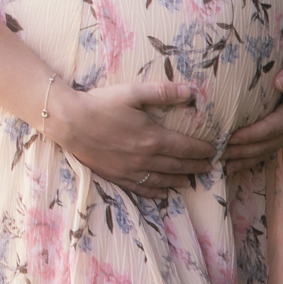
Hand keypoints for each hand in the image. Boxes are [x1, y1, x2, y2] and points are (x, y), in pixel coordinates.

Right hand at [53, 82, 215, 200]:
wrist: (68, 122)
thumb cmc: (100, 104)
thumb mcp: (132, 93)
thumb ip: (162, 92)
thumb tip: (190, 91)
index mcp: (153, 138)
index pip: (186, 148)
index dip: (202, 150)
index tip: (213, 150)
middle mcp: (146, 159)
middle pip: (179, 166)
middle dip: (196, 167)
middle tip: (209, 167)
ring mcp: (131, 170)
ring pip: (163, 180)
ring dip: (180, 180)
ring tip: (191, 181)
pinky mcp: (117, 176)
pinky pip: (142, 188)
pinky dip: (156, 191)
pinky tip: (162, 191)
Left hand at [222, 50, 282, 174]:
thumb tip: (280, 82)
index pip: (272, 128)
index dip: (252, 134)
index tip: (232, 137)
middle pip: (265, 144)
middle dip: (243, 151)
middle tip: (219, 152)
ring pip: (263, 150)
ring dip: (243, 158)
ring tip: (221, 163)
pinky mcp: (277, 132)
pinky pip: (262, 148)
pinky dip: (247, 158)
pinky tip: (230, 165)